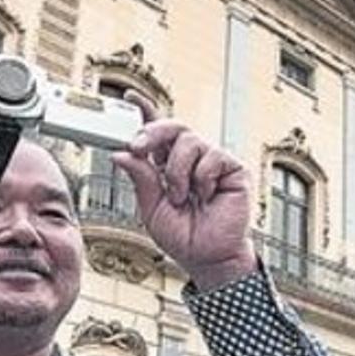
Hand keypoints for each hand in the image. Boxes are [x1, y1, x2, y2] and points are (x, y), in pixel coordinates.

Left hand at [112, 94, 255, 290]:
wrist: (208, 258)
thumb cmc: (182, 237)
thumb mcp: (151, 208)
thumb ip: (141, 178)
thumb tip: (121, 153)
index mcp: (168, 166)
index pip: (157, 133)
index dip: (145, 111)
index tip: (128, 97)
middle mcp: (190, 159)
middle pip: (172, 126)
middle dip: (152, 132)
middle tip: (138, 146)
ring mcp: (212, 161)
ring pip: (189, 141)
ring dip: (177, 172)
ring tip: (182, 197)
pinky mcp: (233, 168)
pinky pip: (211, 157)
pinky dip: (202, 178)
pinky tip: (207, 195)